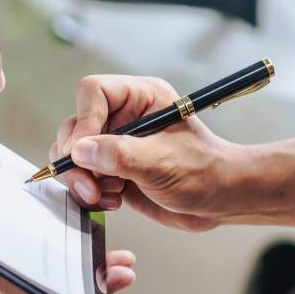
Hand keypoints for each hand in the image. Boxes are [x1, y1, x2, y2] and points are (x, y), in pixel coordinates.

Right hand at [51, 74, 238, 231]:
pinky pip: (84, 176)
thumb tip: (79, 150)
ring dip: (82, 178)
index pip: (93, 92)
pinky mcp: (114, 169)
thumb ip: (120, 155)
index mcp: (141, 97)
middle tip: (91, 185)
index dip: (83, 121)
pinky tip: (113, 201)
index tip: (81, 153)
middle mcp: (125, 117)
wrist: (220, 200)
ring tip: (108, 195)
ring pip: (74, 153)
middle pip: (76, 125)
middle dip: (77, 158)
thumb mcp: (162, 162)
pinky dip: (90, 192)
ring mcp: (117, 144)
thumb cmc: (205, 172)